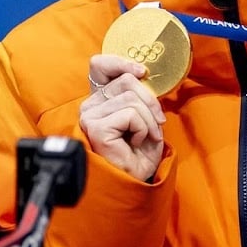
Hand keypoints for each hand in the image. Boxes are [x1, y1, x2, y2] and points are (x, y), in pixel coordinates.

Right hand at [80, 54, 165, 180]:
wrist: (133, 184)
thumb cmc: (137, 155)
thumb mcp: (142, 117)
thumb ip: (137, 95)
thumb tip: (141, 74)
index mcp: (98, 101)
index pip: (99, 65)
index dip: (120, 62)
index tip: (141, 72)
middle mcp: (89, 106)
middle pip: (126, 81)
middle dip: (150, 102)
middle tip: (157, 125)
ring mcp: (89, 116)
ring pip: (132, 99)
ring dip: (149, 121)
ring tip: (145, 138)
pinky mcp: (95, 127)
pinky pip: (131, 114)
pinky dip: (143, 129)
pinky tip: (137, 144)